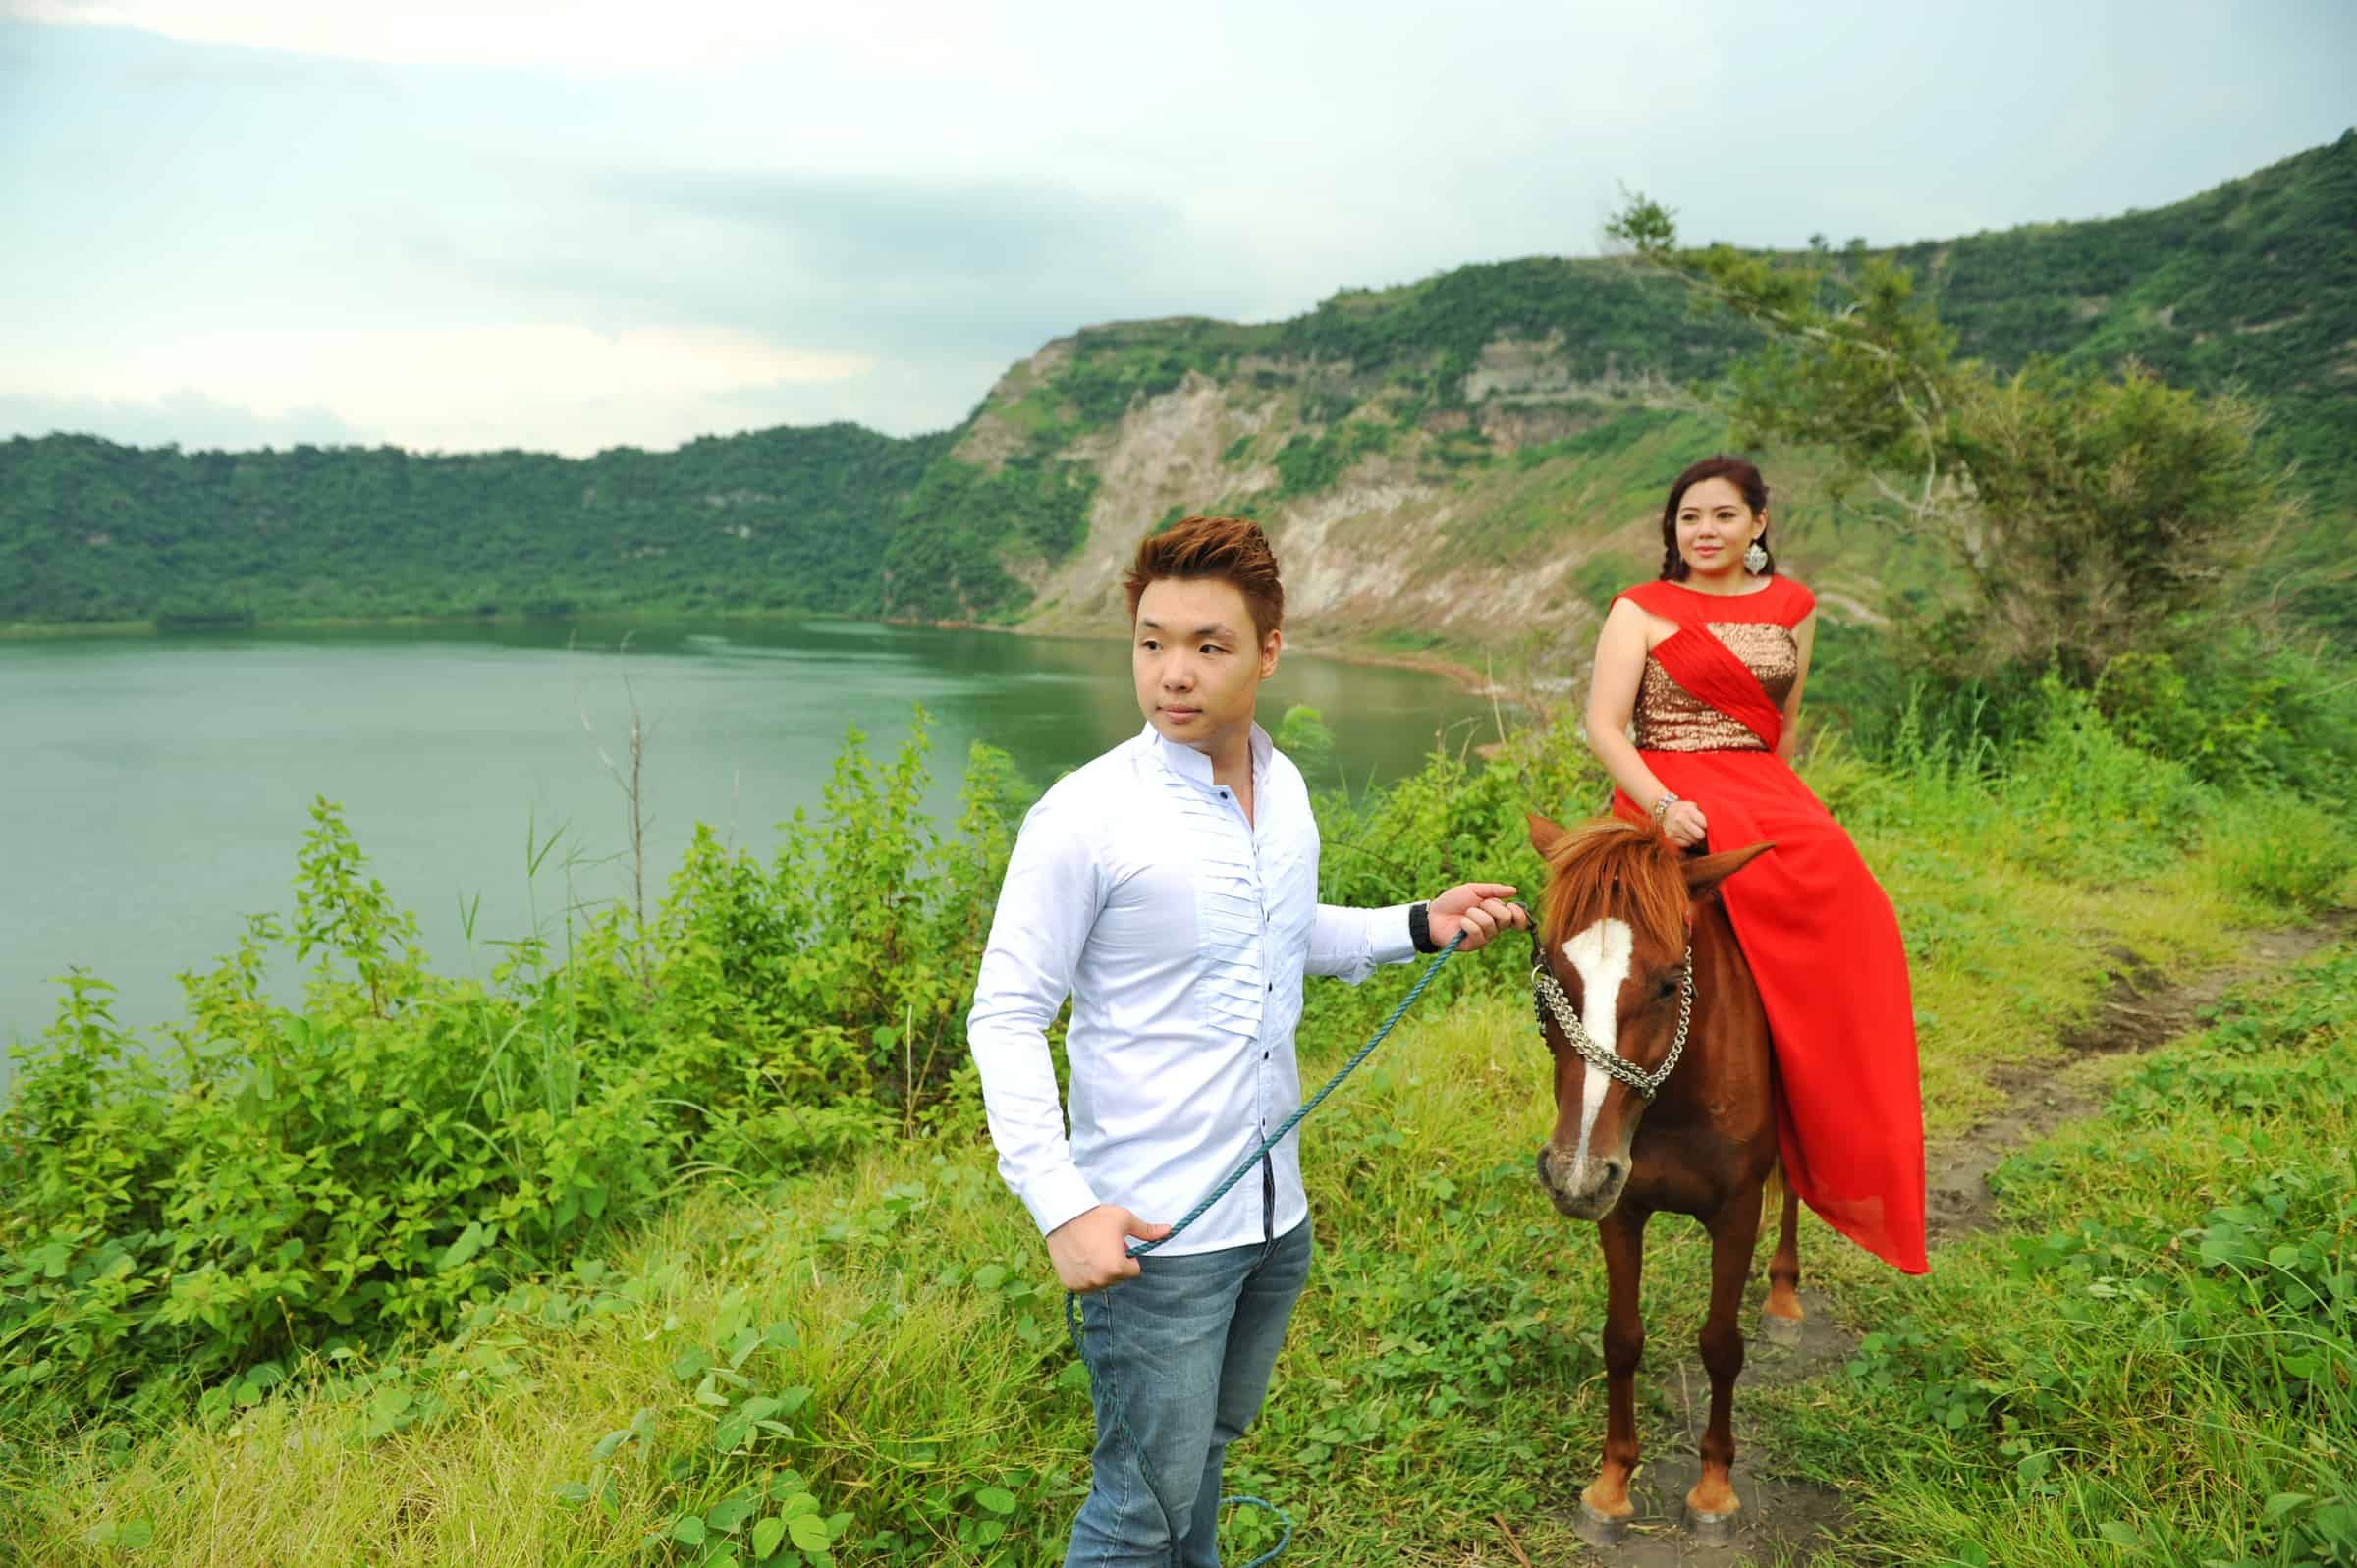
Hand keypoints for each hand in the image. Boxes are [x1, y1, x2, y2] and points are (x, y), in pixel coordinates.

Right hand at [1046, 1205, 1170, 1293]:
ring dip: (1100, 1271)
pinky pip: (1085, 1285)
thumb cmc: (1096, 1217)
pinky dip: (1085, 1275)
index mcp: (1117, 1268)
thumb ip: (1147, 1230)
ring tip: (1090, 1250)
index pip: (1133, 1270)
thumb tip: (1169, 1230)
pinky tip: (1080, 1258)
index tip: (1116, 1243)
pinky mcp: (1070, 1285)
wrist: (1062, 1216)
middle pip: (1118, 1278)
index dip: (1128, 1256)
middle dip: (1114, 1264)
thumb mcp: (1124, 1220)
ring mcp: (1083, 1285)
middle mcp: (1100, 1281)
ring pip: (1101, 1283)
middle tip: (1102, 1245)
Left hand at [1427, 882, 1530, 952]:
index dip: (1519, 913)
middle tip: (1477, 905)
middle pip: (1506, 918)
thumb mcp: (1473, 889)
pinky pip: (1478, 931)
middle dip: (1490, 906)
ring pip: (1490, 923)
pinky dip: (1467, 923)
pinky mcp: (1474, 944)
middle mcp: (1494, 927)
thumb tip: (1514, 890)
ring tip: (1465, 914)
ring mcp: (1485, 937)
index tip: (1511, 905)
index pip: (1518, 919)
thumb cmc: (1452, 902)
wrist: (1433, 915)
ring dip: (1474, 914)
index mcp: (1496, 914)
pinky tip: (1461, 924)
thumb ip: (1493, 890)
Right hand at [1661, 799, 1707, 848]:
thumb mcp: (1693, 806)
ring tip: (1692, 832)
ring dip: (1695, 838)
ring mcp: (1674, 829)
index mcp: (1688, 810)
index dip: (1706, 826)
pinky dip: (1688, 842)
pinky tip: (1686, 835)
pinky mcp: (1670, 836)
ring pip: (1693, 841)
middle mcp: (1680, 819)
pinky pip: (1685, 845)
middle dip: (1702, 834)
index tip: (1704, 825)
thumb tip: (1715, 824)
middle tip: (1700, 831)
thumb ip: (1702, 813)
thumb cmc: (1684, 809)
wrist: (1665, 810)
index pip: (1704, 824)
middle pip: (1700, 835)